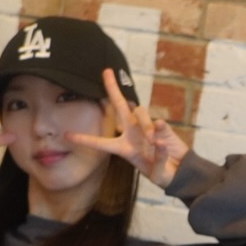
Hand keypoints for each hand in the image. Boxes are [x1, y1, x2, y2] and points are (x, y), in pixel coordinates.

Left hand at [68, 67, 188, 187]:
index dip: (84, 139)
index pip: (100, 143)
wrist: (180, 171)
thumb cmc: (162, 174)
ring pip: (139, 113)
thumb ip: (156, 159)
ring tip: (151, 142)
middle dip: (112, 88)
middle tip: (106, 72)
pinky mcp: (162, 127)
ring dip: (144, 125)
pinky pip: (157, 122)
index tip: (65, 135)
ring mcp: (147, 128)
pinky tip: (161, 141)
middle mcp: (132, 134)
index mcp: (123, 148)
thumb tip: (157, 139)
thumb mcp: (156, 174)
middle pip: (120, 106)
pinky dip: (158, 129)